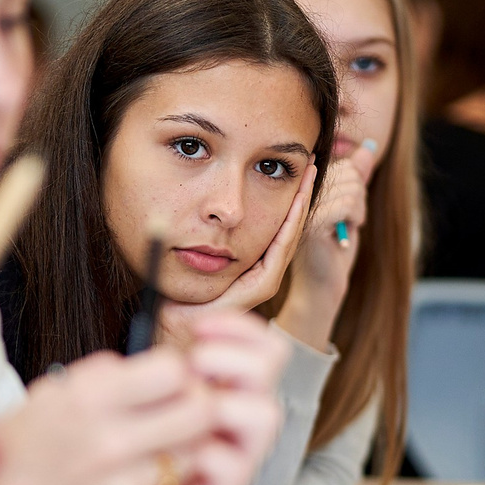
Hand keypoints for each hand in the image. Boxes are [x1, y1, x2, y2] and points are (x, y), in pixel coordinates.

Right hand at [0, 346, 219, 484]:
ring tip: (147, 448)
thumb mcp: (51, 393)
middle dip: (196, 404)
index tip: (170, 378)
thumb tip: (161, 367)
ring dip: (179, 447)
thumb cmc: (20, 447)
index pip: (174, 371)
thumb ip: (108, 376)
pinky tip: (126, 482)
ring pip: (190, 455)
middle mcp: (109, 441)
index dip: (177, 372)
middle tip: (181, 408)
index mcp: (88, 398)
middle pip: (199, 412)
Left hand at [92, 310, 287, 484]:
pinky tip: (173, 447)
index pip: (261, 342)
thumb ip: (165, 376)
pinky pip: (231, 463)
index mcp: (233, 390)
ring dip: (226, 398)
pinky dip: (203, 449)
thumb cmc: (145, 456)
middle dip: (232, 353)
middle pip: (273, 363)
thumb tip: (155, 340)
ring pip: (267, 413)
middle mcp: (246, 417)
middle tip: (195, 361)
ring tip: (190, 400)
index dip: (236, 326)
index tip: (195, 326)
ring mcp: (241, 454)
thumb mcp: (154, 406)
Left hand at [160, 163, 314, 350]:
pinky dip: (290, 223)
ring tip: (311, 173)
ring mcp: (264, 278)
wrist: (173, 325)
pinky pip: (280, 248)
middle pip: (288, 223)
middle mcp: (261, 268)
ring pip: (290, 232)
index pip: (274, 220)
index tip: (293, 164)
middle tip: (311, 160)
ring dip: (301, 202)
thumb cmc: (174, 290)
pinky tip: (297, 200)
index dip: (285, 192)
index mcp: (249, 259)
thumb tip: (200, 195)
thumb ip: (199, 227)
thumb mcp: (188, 247)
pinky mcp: (262, 287)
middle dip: (300, 192)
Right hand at [275, 139, 378, 350]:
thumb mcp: (351, 207)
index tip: (350, 210)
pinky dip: (355, 218)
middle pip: (350, 173)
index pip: (346, 166)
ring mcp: (304, 207)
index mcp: (308, 187)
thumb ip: (357, 176)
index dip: (357, 187)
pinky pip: (346, 204)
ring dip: (360, 211)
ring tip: (348, 227)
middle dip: (360, 198)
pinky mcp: (310, 223)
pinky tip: (347, 232)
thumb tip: (368, 147)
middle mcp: (302, 193)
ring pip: (352, 188)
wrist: (323, 285)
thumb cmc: (336, 249)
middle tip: (350, 221)